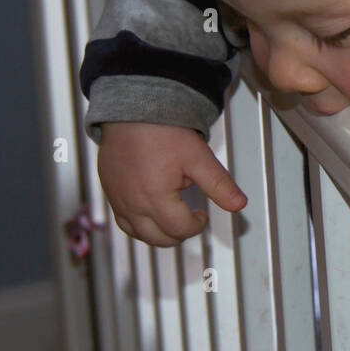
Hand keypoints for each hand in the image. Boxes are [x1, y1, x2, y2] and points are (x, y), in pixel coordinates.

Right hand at [96, 121, 247, 246]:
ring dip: (158, 234)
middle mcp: (132, 203)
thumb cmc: (162, 131)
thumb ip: (219, 184)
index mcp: (155, 197)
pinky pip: (122, 221)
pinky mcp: (109, 192)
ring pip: (138, 234)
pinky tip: (150, 214)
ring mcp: (118, 199)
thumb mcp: (198, 157)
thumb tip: (239, 204)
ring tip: (173, 219)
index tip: (202, 214)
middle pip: (159, 238)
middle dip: (179, 233)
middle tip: (190, 219)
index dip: (197, 225)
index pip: (180, 228)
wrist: (132, 112)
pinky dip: (138, 225)